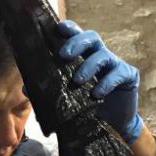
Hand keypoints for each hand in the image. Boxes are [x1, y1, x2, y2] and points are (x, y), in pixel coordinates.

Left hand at [56, 20, 142, 144]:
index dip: (68, 29)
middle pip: (91, 37)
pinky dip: (107, 82)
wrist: (113, 127)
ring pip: (103, 54)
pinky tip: (97, 93)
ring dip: (89, 66)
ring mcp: (115, 64)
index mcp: (84, 55)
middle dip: (77, 43)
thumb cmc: (88, 108)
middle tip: (64, 55)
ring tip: (78, 80)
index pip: (76, 35)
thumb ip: (49, 90)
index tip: (56, 29)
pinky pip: (118, 73)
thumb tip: (26, 87)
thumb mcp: (67, 98)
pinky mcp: (128, 76)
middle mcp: (99, 55)